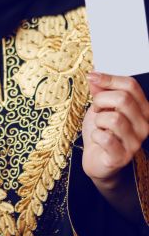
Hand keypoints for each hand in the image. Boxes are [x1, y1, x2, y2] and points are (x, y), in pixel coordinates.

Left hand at [82, 72, 148, 187]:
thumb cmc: (102, 132)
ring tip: (99, 126)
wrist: (96, 160)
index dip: (109, 78)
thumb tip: (94, 75)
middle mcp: (144, 125)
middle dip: (101, 100)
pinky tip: (97, 139)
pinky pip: (105, 138)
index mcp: (142, 109)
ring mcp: (135, 142)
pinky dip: (95, 135)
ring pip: (114, 118)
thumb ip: (100, 91)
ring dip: (98, 119)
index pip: (131, 85)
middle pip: (123, 99)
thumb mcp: (100, 107)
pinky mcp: (121, 157)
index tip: (91, 77)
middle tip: (96, 109)